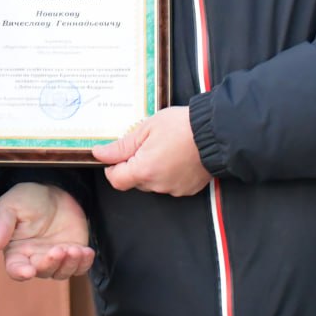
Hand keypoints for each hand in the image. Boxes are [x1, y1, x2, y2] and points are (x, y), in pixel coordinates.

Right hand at [0, 183, 93, 280]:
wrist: (52, 187)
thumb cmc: (26, 197)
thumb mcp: (10, 206)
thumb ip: (1, 226)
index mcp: (16, 251)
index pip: (16, 269)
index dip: (21, 273)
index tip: (29, 271)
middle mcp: (35, 258)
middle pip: (42, 272)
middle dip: (50, 264)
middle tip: (58, 249)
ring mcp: (55, 257)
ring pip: (62, 273)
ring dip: (69, 265)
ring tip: (75, 249)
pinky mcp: (73, 252)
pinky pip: (80, 267)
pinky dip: (84, 263)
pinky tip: (86, 252)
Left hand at [91, 106, 211, 196]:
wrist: (216, 132)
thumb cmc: (181, 126)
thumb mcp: (146, 128)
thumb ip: (121, 146)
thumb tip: (99, 153)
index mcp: (143, 170)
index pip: (116, 179)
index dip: (113, 167)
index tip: (118, 155)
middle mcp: (157, 185)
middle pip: (134, 181)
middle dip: (134, 165)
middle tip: (146, 144)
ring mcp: (173, 189)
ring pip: (152, 182)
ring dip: (152, 169)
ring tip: (165, 147)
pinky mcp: (187, 189)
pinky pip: (169, 184)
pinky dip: (168, 173)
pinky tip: (176, 156)